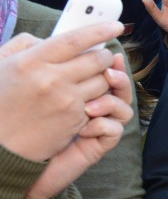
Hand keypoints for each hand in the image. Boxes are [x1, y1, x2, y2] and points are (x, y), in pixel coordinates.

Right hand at [0, 22, 123, 161]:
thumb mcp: (1, 65)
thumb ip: (25, 46)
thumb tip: (50, 39)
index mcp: (31, 61)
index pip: (74, 40)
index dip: (99, 30)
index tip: (116, 26)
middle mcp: (52, 80)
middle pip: (97, 60)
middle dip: (104, 56)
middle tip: (102, 55)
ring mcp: (67, 101)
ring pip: (103, 81)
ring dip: (103, 77)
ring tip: (91, 77)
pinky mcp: (76, 120)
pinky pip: (99, 102)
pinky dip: (97, 97)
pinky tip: (85, 98)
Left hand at [24, 53, 134, 198]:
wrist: (12, 159)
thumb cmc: (15, 121)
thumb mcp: (22, 82)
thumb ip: (33, 58)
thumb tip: (53, 42)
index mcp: (75, 85)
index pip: (99, 65)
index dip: (108, 54)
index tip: (113, 38)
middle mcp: (90, 102)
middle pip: (117, 82)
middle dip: (115, 75)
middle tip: (107, 74)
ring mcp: (96, 122)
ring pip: (123, 105)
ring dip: (111, 101)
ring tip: (91, 106)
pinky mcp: (97, 143)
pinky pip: (114, 129)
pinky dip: (103, 125)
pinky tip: (84, 129)